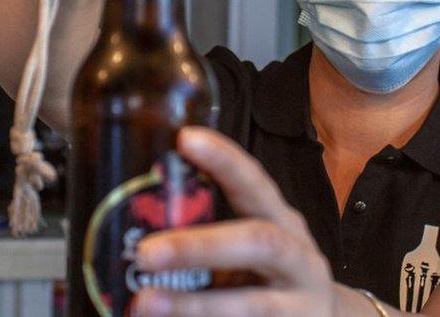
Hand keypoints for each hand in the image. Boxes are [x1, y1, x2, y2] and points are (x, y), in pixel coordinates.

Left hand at [130, 126, 344, 316]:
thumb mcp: (255, 247)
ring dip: (194, 306)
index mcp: (283, 224)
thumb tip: (141, 217)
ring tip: (144, 304)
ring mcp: (299, 306)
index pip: (257, 184)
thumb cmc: (273, 277)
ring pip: (252, 306)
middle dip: (200, 246)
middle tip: (145, 253)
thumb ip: (212, 231)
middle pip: (259, 243)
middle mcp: (299, 260)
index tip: (186, 139)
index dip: (226, 160)